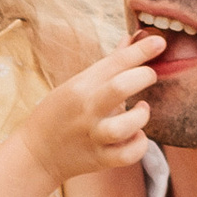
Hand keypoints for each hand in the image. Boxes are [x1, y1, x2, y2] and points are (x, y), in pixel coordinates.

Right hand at [22, 37, 160, 186]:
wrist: (37, 152)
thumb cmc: (60, 112)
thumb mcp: (77, 84)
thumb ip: (109, 64)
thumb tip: (133, 38)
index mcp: (80, 86)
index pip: (115, 62)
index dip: (141, 50)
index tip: (159, 42)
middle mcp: (87, 109)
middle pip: (120, 87)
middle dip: (143, 77)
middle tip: (149, 76)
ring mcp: (93, 136)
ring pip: (125, 126)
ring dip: (141, 116)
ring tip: (141, 108)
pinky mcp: (99, 158)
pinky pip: (128, 155)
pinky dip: (139, 144)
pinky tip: (137, 135)